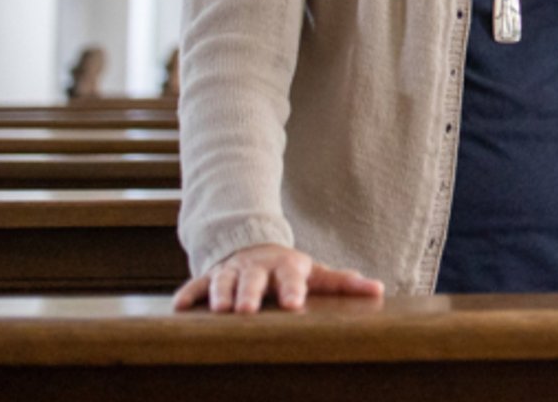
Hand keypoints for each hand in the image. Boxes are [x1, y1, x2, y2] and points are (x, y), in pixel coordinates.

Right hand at [172, 243, 383, 313]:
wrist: (253, 247)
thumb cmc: (291, 270)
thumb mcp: (317, 273)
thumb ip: (343, 283)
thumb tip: (378, 289)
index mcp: (287, 266)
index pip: (292, 277)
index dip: (293, 289)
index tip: (294, 305)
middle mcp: (257, 267)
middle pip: (253, 279)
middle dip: (250, 294)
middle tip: (248, 311)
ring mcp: (232, 271)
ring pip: (223, 280)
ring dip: (219, 294)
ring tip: (218, 310)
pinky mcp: (210, 277)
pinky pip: (195, 284)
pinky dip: (188, 295)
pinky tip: (178, 309)